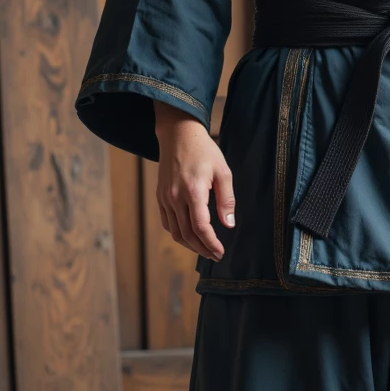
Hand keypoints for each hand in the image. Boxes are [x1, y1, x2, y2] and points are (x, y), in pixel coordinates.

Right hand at [153, 99, 234, 260]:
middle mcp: (175, 197)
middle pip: (187, 234)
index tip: (220, 252)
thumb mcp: (223, 171)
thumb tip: (229, 224)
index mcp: (193, 191)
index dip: (211, 243)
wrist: (178, 134)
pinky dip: (178, 234)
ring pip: (175, 232)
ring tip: (204, 250)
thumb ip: (227, 199)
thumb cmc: (204, 151)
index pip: (200, 227)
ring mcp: (165, 198)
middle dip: (202, 249)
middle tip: (215, 256)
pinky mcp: (160, 196)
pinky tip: (189, 236)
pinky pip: (167, 222)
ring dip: (190, 245)